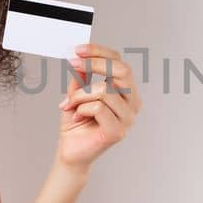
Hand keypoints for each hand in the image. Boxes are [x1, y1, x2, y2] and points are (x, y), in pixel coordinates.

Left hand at [56, 43, 141, 171]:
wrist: (71, 151)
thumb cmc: (76, 123)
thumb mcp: (77, 93)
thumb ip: (82, 76)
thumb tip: (81, 56)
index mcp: (127, 91)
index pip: (120, 63)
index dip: (99, 52)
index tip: (78, 50)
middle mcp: (133, 103)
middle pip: (121, 71)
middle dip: (95, 64)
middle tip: (74, 64)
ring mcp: (128, 118)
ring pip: (105, 90)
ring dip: (80, 95)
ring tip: (70, 105)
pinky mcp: (118, 131)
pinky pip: (98, 108)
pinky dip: (82, 109)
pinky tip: (77, 117)